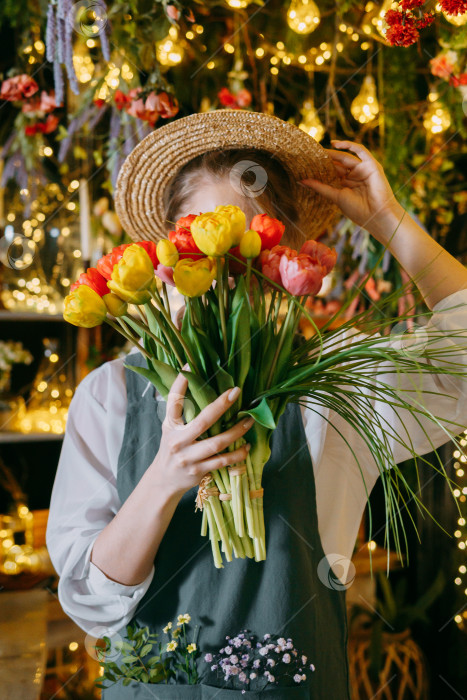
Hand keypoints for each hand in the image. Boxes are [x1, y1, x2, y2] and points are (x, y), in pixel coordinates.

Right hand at [150, 372, 253, 496]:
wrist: (163, 479)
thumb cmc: (172, 447)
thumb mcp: (171, 428)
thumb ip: (182, 411)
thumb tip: (196, 382)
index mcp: (170, 425)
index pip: (173, 401)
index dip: (180, 383)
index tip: (189, 365)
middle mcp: (177, 441)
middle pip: (202, 421)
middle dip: (220, 406)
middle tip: (236, 392)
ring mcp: (188, 458)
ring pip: (216, 443)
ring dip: (236, 432)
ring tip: (249, 421)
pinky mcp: (198, 471)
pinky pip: (221, 461)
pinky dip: (236, 454)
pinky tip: (246, 447)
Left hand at [299, 140, 403, 240]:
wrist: (377, 215)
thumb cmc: (358, 210)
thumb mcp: (335, 196)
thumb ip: (319, 187)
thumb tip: (300, 180)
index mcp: (346, 184)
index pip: (331, 172)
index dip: (320, 167)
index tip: (305, 163)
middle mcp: (354, 176)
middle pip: (337, 163)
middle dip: (325, 159)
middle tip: (309, 153)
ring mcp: (363, 169)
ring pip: (346, 157)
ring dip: (332, 152)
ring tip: (318, 149)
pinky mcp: (371, 164)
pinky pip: (360, 151)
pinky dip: (348, 145)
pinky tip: (334, 144)